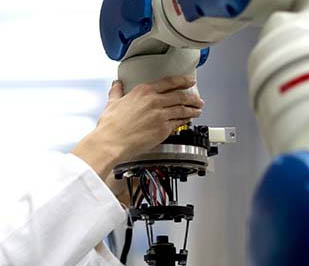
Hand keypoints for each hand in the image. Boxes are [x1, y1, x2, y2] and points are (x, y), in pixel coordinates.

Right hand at [72, 76, 203, 179]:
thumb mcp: (112, 103)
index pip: (169, 82)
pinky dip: (185, 121)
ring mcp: (160, 115)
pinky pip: (179, 123)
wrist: (111, 142)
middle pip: (180, 96)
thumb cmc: (111, 126)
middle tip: (197, 99)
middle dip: (192, 97)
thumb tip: (117, 85)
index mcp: (143, 91)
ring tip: (197, 110)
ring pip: (182, 109)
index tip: (189, 81)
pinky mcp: (163, 129)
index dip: (182, 81)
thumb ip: (117, 92)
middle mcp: (154, 101)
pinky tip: (188, 121)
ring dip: (192, 109)